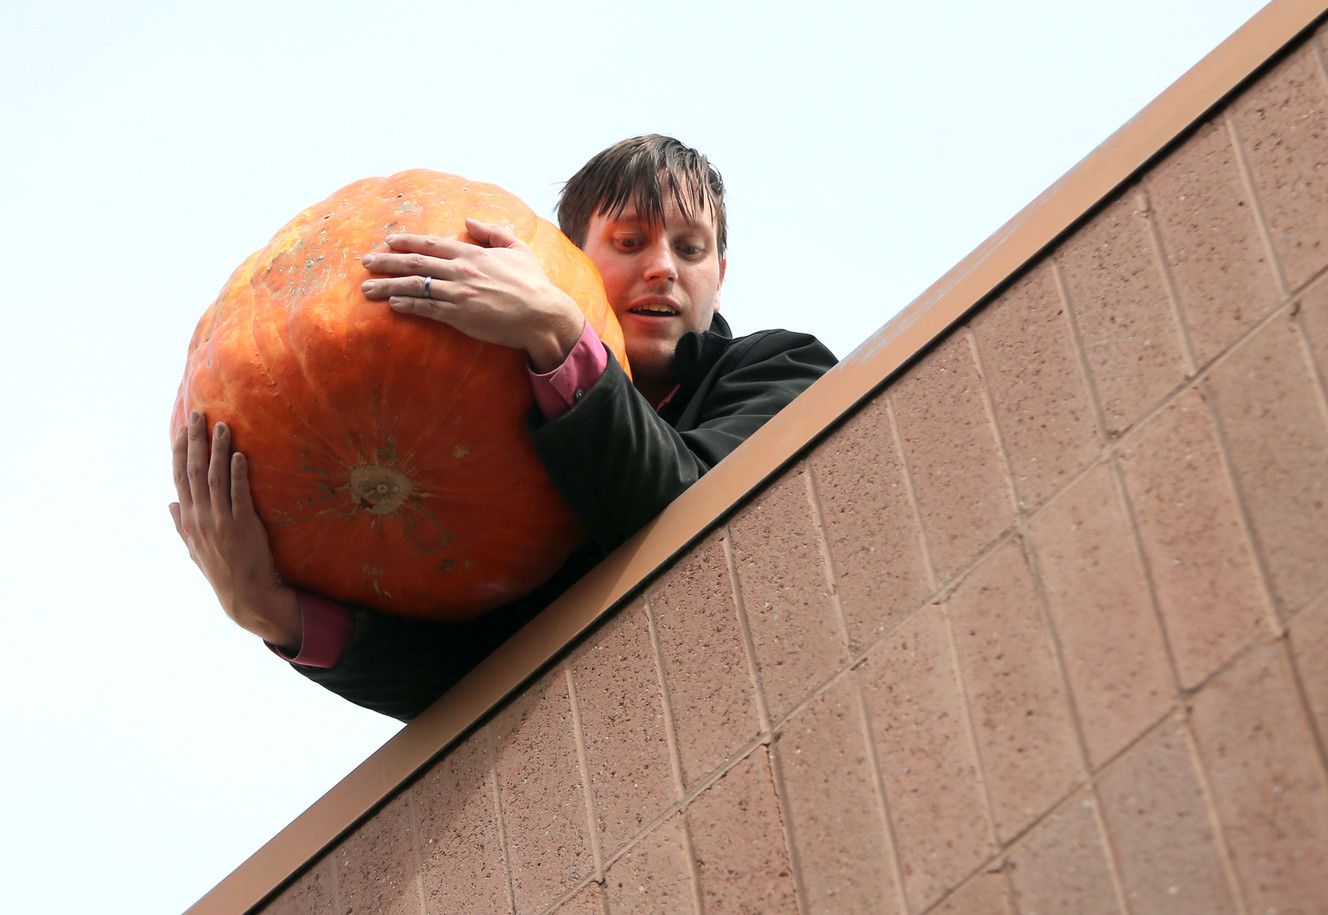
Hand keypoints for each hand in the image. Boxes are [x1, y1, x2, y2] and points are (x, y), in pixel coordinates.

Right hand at [169, 411, 300, 650]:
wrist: (244, 593)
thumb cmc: (222, 569)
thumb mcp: (194, 548)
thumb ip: (181, 525)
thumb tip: (170, 503)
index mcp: (188, 519)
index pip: (180, 477)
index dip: (181, 451)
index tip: (182, 428)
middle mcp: (200, 517)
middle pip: (195, 471)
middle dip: (196, 440)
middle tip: (198, 414)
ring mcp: (220, 521)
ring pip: (216, 478)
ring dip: (219, 450)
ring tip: (223, 426)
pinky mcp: (243, 526)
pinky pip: (239, 495)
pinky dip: (238, 474)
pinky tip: (240, 456)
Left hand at [359, 218, 584, 371]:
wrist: (542, 314)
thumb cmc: (533, 283)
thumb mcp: (517, 249)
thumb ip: (492, 232)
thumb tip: (469, 221)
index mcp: (472, 254)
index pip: (431, 244)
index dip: (407, 242)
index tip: (388, 241)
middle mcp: (461, 271)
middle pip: (415, 263)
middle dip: (386, 261)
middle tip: (365, 261)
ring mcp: (458, 293)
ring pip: (414, 286)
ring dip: (387, 286)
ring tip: (366, 289)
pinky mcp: (459, 316)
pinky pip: (426, 308)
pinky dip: (407, 304)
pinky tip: (392, 303)